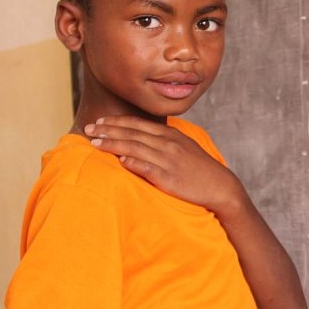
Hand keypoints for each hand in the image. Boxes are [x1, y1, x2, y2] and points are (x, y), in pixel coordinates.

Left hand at [84, 116, 243, 214]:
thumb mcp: (183, 146)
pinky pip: (147, 168)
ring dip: (113, 144)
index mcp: (170, 135)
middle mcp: (168, 144)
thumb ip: (163, 141)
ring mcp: (168, 160)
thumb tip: (141, 139)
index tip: (99, 122)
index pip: (138, 124)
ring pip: (135, 148)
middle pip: (132, 134)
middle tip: (89, 129)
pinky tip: (120, 161)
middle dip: (108, 130)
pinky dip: (133, 163)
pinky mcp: (169, 177)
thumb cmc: (199, 168)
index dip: (116, 122)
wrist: (219, 186)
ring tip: (95, 144)